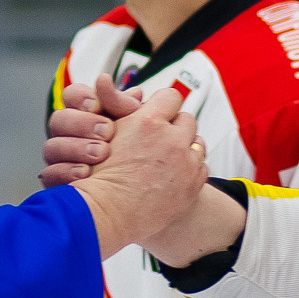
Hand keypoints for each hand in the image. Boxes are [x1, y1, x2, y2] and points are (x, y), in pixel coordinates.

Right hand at [39, 74, 138, 185]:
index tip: (96, 105)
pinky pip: (50, 174)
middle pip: (59, 119)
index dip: (81, 97)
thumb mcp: (137, 126)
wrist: (133, 193)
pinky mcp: (57, 181)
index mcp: (86, 115)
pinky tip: (86, 173)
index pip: (72, 95)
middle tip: (107, 132)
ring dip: (76, 148)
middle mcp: (69, 135)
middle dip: (83, 124)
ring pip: (51, 146)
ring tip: (101, 154)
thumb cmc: (135, 155)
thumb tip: (135, 91)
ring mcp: (60, 158)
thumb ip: (129, 109)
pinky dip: (67, 171)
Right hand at [46, 75, 246, 266]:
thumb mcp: (103, 132)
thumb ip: (115, 105)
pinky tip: (172, 178)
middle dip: (175, 128)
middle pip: (187, 120)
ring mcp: (185, 162)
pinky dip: (189, 171)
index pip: (171, 97)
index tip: (158, 114)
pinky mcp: (194, 183)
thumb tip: (114, 82)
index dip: (163, 105)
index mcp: (148, 121)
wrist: (106, 214)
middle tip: (161, 140)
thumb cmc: (97, 174)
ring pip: (197, 143)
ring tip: (167, 161)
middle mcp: (171, 139)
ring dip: (185, 149)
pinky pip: (200, 167)